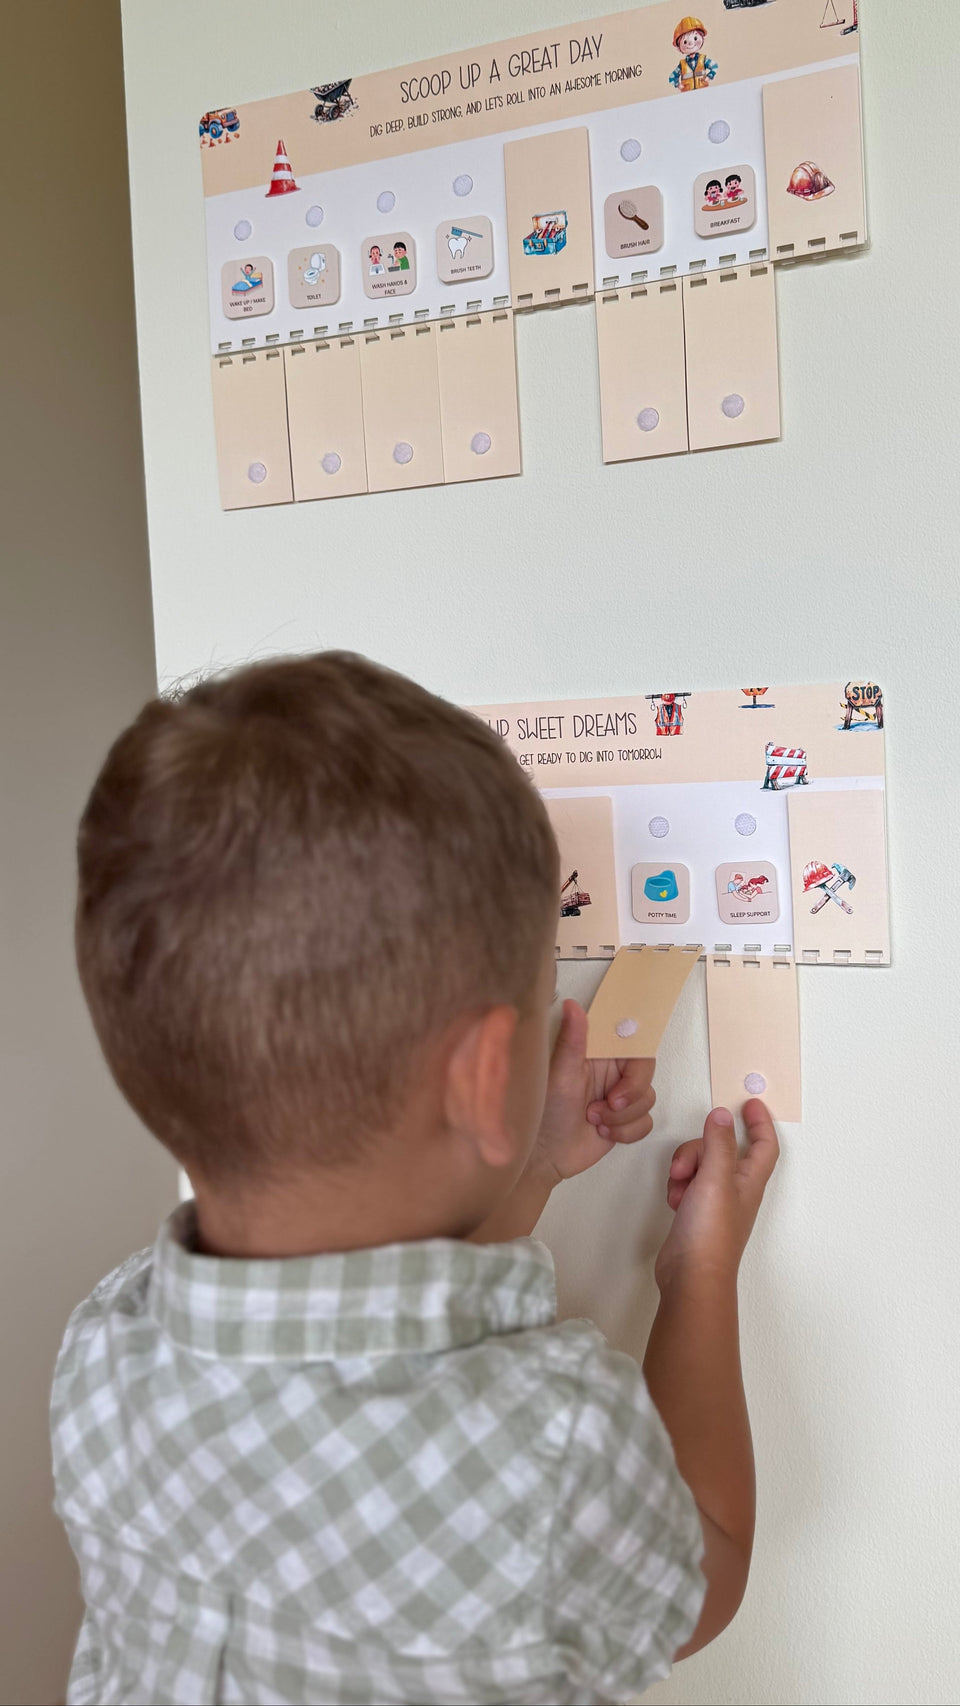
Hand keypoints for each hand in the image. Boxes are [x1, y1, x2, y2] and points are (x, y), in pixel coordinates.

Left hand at [531, 999, 655, 1186]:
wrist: (545, 1156)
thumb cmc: (546, 1111)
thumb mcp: (559, 1075)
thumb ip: (572, 1040)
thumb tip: (572, 1004)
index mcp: (598, 1052)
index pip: (633, 1042)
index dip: (636, 1060)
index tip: (622, 1079)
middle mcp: (612, 1071)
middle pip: (646, 1073)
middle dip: (630, 1094)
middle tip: (608, 1103)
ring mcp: (620, 1096)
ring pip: (648, 1100)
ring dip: (622, 1116)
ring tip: (593, 1120)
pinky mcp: (626, 1120)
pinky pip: (646, 1123)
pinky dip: (626, 1132)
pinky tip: (602, 1133)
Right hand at [654, 1100, 778, 1291]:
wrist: (692, 1275)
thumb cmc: (711, 1233)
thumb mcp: (715, 1178)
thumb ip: (718, 1143)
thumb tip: (722, 1115)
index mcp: (750, 1181)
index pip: (764, 1145)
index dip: (760, 1122)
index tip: (750, 1103)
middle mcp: (736, 1190)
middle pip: (722, 1150)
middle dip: (699, 1148)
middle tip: (685, 1165)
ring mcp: (715, 1202)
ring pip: (700, 1165)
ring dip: (685, 1169)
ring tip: (679, 1190)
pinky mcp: (696, 1212)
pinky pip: (687, 1184)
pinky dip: (678, 1186)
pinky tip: (675, 1202)